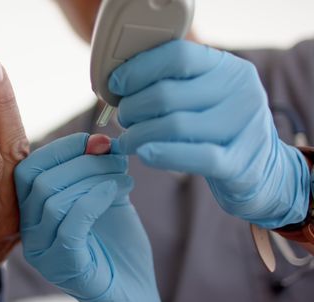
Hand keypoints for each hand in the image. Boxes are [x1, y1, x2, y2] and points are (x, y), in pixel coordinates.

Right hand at [15, 133, 161, 301]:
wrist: (134, 294)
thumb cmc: (117, 245)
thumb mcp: (105, 196)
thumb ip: (98, 170)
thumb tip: (100, 139)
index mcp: (33, 212)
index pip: (27, 169)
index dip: (60, 148)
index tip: (96, 140)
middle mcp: (30, 233)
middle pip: (37, 180)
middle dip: (79, 160)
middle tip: (115, 158)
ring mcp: (43, 252)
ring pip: (52, 199)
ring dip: (92, 177)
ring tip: (123, 177)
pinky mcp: (64, 267)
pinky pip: (70, 224)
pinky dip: (93, 199)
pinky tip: (114, 192)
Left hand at [110, 40, 309, 228]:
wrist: (264, 169)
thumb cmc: (216, 128)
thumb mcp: (203, 96)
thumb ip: (171, 84)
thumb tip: (117, 85)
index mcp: (226, 67)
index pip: (177, 55)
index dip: (138, 70)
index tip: (116, 85)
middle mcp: (240, 91)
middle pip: (167, 94)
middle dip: (132, 108)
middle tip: (123, 119)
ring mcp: (243, 127)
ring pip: (175, 126)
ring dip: (139, 134)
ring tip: (128, 140)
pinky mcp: (240, 163)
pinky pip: (195, 157)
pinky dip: (163, 155)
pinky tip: (145, 154)